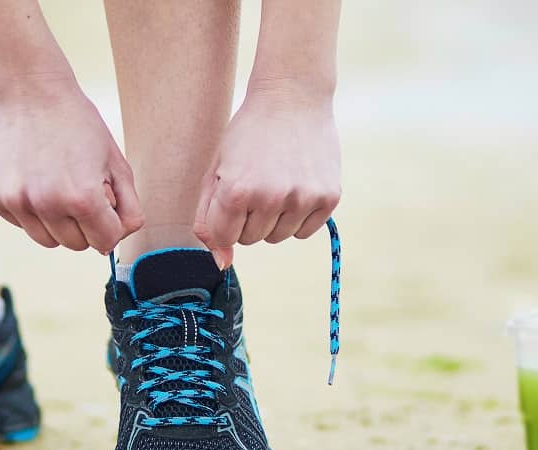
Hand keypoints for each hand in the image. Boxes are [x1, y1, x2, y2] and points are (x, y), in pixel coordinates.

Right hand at [0, 85, 143, 252]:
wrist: (30, 90)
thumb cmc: (80, 125)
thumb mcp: (117, 164)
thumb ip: (128, 208)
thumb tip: (116, 240)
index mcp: (83, 199)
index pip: (106, 243)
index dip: (110, 224)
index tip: (105, 200)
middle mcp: (47, 205)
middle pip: (77, 245)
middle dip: (86, 225)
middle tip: (80, 187)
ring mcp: (18, 203)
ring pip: (49, 241)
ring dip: (59, 224)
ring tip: (58, 185)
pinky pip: (24, 225)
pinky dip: (34, 212)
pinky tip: (36, 179)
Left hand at [194, 85, 340, 268]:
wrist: (293, 97)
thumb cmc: (247, 135)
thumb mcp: (216, 171)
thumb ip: (209, 219)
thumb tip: (223, 264)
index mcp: (235, 191)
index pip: (225, 238)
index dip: (226, 218)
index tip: (233, 194)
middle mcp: (270, 198)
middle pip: (251, 240)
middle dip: (248, 217)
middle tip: (257, 181)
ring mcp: (302, 198)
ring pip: (278, 237)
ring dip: (274, 218)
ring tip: (277, 181)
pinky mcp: (328, 197)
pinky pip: (305, 231)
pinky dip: (298, 216)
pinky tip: (297, 185)